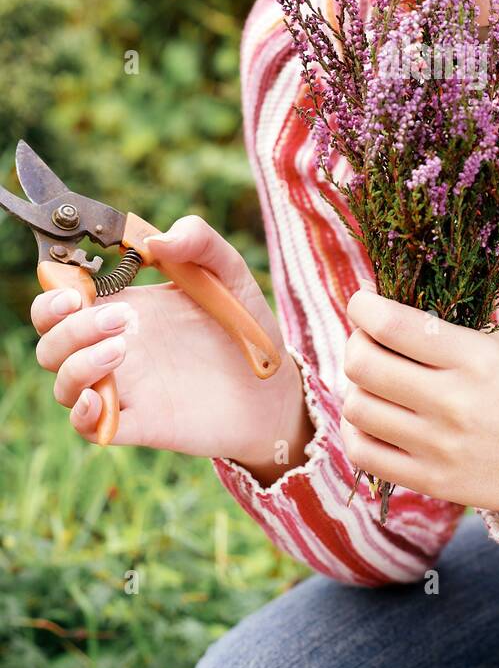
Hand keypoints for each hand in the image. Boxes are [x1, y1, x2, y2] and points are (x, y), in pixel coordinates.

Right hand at [32, 215, 301, 465]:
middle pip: (52, 339)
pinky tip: (100, 399)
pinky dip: (82, 414)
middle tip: (119, 318)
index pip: (62, 298)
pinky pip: (88, 427)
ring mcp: (125, 387)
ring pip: (63, 383)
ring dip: (77, 364)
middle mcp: (115, 346)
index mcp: (126, 306)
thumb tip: (155, 239)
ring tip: (120, 349)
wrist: (276, 387)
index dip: (53, 291)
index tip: (75, 287)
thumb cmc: (247, 327)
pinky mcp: (139, 424)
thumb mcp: (229, 272)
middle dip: (66, 326)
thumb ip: (198, 241)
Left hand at [342, 287, 498, 514]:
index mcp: (473, 357)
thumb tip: (378, 304)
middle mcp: (452, 401)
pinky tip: (373, 416)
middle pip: (363, 364)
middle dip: (355, 342)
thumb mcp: (497, 346)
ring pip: (356, 407)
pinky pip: (363, 453)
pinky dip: (355, 429)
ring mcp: (439, 446)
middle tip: (366, 340)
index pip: (391, 324)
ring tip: (375, 381)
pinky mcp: (431, 480)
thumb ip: (441, 328)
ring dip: (357, 386)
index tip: (363, 302)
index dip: (362, 306)